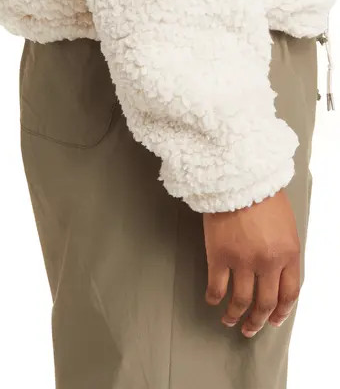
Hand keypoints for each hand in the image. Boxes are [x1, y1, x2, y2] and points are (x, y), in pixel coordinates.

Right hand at [203, 189, 300, 336]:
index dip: (281, 312)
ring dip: (235, 315)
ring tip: (229, 320)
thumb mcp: (285, 223)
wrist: (238, 174)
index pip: (289, 294)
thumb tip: (277, 273)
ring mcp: (242, 261)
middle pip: (265, 303)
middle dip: (258, 321)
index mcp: (288, 252)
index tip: (274, 319)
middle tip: (251, 329)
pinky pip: (216, 286)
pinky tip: (213, 300)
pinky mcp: (218, 256)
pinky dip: (214, 297)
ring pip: (241, 301)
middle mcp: (268, 262)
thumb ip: (284, 249)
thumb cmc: (262, 193)